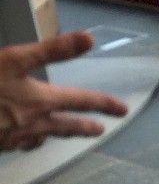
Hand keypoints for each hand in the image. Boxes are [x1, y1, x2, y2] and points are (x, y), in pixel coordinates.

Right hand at [0, 32, 128, 150]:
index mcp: (41, 102)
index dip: (104, 104)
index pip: (82, 102)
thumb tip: (89, 39)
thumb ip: (52, 50)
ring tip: (59, 134)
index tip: (123, 110)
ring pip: (39, 138)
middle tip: (99, 131)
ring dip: (53, 135)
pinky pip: (15, 144)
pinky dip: (23, 140)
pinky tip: (19, 139)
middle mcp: (31, 124)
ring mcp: (10, 138)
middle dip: (83, 127)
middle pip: (65, 127)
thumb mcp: (14, 59)